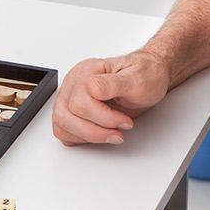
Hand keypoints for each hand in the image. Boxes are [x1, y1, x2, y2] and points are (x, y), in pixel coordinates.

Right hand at [52, 50, 168, 145]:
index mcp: (87, 72)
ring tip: (110, 134)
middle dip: (94, 131)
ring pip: (61, 125)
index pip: (80, 103)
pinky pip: (63, 130)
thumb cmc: (144, 76)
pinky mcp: (71, 109)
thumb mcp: (137, 79)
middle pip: (65, 115)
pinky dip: (80, 137)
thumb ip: (112, 84)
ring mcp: (70, 95)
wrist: (149, 76)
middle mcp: (75, 82)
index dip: (105, 118)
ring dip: (87, 136)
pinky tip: (99, 132)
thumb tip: (92, 88)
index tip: (125, 122)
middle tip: (117, 132)